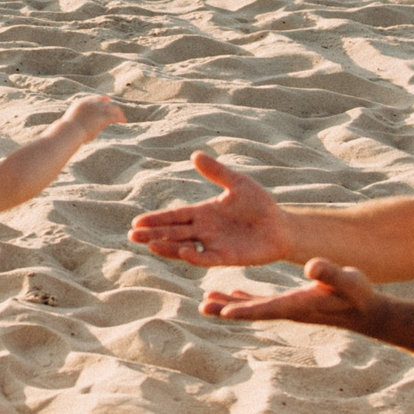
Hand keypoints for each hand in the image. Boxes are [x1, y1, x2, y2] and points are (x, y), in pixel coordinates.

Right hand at [64, 94, 124, 138]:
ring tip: (122, 117)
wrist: (70, 130)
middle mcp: (91, 104)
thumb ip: (76, 119)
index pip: (95, 98)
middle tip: (117, 110)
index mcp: (82, 103)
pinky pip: (114, 116)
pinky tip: (124, 121)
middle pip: (105, 102)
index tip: (107, 100)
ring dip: (118, 112)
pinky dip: (120, 118)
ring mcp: (98, 110)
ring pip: (112, 108)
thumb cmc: (67, 130)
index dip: (102, 99)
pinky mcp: (103, 117)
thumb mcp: (70, 122)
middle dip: (111, 106)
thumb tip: (75, 124)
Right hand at [128, 150, 292, 267]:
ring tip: (150, 245)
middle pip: (173, 233)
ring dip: (167, 247)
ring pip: (184, 247)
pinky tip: (183, 252)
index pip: (174, 216)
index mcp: (203, 213)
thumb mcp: (237, 183)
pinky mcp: (227, 257)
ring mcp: (214, 245)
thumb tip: (194, 155)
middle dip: (153, 234)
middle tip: (132, 236)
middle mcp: (204, 231)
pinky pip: (207, 258)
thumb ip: (216, 172)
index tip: (136, 222)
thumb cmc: (260, 204)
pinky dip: (194, 256)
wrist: (281, 226)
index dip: (156, 219)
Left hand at [203, 259, 385, 334]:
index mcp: (298, 305)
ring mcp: (287, 309)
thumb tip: (312, 265)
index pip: (267, 309)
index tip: (224, 313)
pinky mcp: (289, 304)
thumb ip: (330, 272)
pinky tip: (232, 295)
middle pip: (251, 312)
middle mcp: (288, 310)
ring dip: (229, 305)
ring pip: (252, 308)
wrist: (365, 310)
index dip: (245, 310)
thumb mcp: (347, 280)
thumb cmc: (357, 294)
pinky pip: (261, 303)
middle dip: (227, 310)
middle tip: (202, 307)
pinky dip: (243, 300)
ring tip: (206, 302)